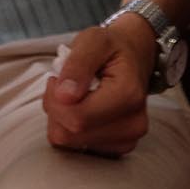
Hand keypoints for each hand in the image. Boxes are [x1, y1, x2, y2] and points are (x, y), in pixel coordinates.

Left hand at [42, 17, 156, 157]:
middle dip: (55, 108)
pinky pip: (77, 148)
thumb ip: (78, 65)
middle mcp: (133, 124)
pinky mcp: (118, 148)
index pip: (76, 117)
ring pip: (69, 143)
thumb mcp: (92, 40)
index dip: (55, 99)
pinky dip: (71, 128)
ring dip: (61, 118)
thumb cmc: (111, 48)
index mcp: (128, 95)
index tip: (57, 78)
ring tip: (75, 95)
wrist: (134, 58)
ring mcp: (127, 140)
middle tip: (64, 85)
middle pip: (69, 133)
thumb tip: (65, 96)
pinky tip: (82, 109)